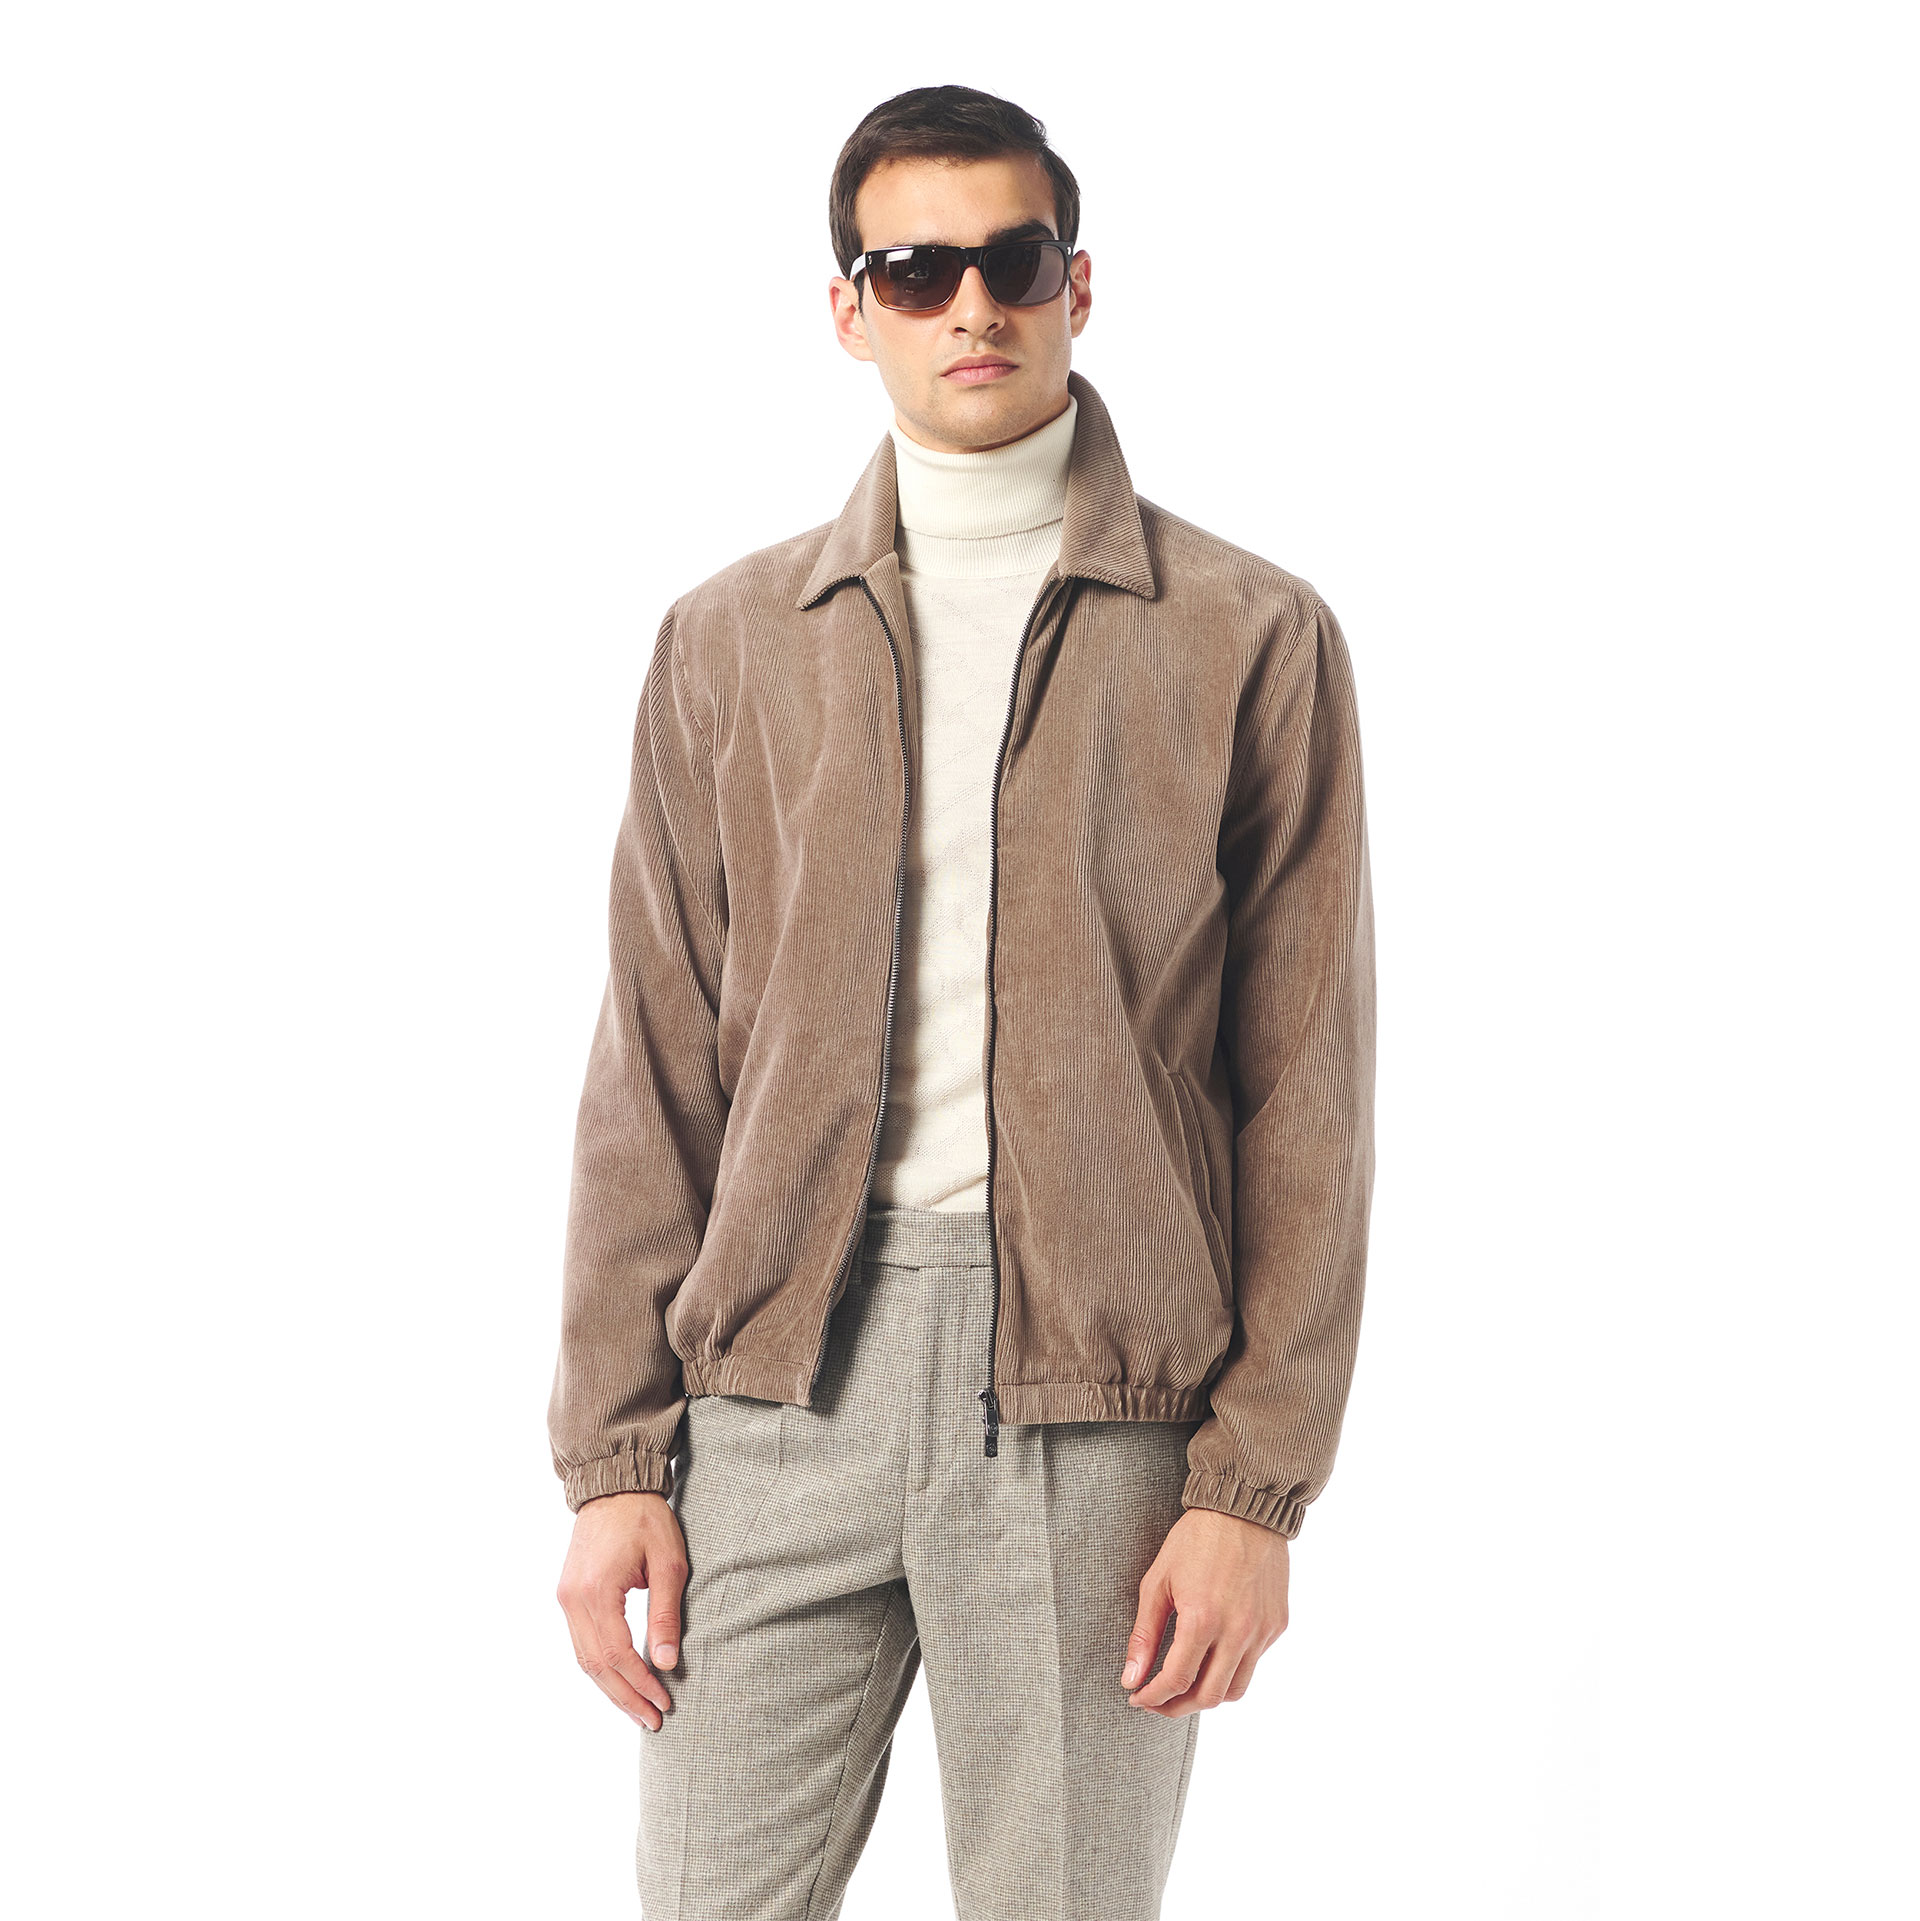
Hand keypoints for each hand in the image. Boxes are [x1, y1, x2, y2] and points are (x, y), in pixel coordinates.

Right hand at [556, 1490, 686, 1731]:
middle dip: (626, 1697)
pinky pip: (582, 1643)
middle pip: (596, 1665)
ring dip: (612, 1688)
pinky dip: (601, 1667)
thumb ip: (666, 1613)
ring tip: (639, 1710)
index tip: (665, 1704)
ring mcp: (566, 1599)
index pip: (617, 1654)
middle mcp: (573, 1600)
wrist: (614, 1485)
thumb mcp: (668, 1563)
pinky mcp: (568, 1596)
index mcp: (597, 1591)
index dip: (641, 1684)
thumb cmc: (645, 1519)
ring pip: (585, 1659)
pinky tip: (621, 1681)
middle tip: (653, 1720)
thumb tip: (667, 1663)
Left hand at [1121, 1506, 1289, 1716]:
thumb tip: (1131, 1677)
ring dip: (1206, 1696)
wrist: (1244, 1509)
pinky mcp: (1277, 1625)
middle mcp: (1237, 1632)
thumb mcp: (1158, 1581)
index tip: (1137, 1697)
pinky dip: (1230, 1670)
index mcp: (1202, 1620)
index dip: (1153, 1697)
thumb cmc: (1195, 1540)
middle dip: (1177, 1707)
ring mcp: (1261, 1631)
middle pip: (1208, 1697)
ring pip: (1235, 1689)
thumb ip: (1144, 1634)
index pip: (1176, 1680)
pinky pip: (1253, 1663)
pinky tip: (1212, 1655)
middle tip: (1157, 1701)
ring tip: (1184, 1686)